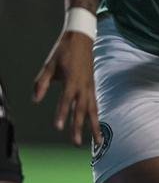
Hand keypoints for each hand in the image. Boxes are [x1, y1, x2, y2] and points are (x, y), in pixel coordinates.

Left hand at [32, 31, 99, 146]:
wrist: (81, 39)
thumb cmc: (63, 52)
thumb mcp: (49, 66)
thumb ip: (42, 83)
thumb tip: (35, 100)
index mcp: (72, 80)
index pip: (66, 101)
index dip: (62, 114)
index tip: (59, 128)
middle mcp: (83, 85)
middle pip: (82, 110)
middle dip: (79, 127)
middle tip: (76, 143)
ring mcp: (90, 86)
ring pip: (93, 109)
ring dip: (95, 126)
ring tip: (98, 142)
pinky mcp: (92, 86)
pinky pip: (95, 104)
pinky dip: (96, 116)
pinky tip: (96, 125)